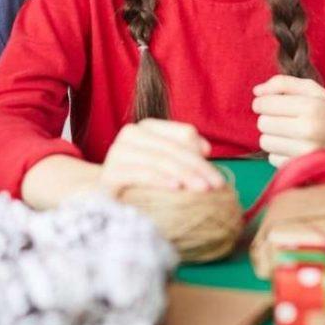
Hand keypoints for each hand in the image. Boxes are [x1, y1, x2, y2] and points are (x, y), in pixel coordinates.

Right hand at [99, 119, 224, 192]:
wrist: (106, 197)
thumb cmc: (143, 182)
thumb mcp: (167, 166)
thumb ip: (185, 153)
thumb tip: (205, 148)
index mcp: (148, 127)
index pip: (183, 134)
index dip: (203, 156)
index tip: (219, 179)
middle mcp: (131, 133)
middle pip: (173, 148)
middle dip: (197, 168)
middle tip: (216, 186)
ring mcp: (118, 151)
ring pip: (159, 159)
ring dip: (184, 174)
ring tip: (202, 189)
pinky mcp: (110, 172)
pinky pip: (140, 173)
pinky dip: (160, 179)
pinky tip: (176, 188)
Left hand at [253, 75, 324, 166]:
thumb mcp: (310, 89)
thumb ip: (282, 83)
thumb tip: (256, 92)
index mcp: (310, 107)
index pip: (263, 104)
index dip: (262, 103)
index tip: (271, 104)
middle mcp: (309, 130)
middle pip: (262, 124)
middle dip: (268, 119)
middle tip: (283, 119)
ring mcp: (308, 152)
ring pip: (265, 142)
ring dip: (272, 136)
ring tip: (289, 133)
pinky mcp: (305, 167)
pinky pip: (272, 158)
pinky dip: (279, 152)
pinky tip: (294, 146)